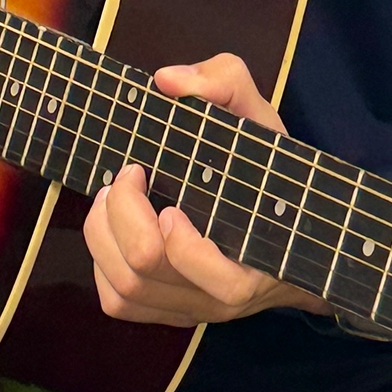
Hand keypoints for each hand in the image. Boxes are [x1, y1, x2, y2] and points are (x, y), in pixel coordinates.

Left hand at [83, 54, 328, 327]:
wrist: (289, 223)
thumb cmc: (270, 171)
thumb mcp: (260, 118)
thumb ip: (224, 84)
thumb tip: (167, 81)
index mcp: (260, 255)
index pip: (223, 281)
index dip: (183, 242)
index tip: (169, 195)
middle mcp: (225, 294)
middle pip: (148, 272)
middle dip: (122, 214)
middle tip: (130, 175)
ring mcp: (195, 306)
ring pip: (125, 291)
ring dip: (102, 235)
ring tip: (112, 196)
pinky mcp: (169, 310)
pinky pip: (119, 302)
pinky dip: (102, 263)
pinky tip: (114, 229)